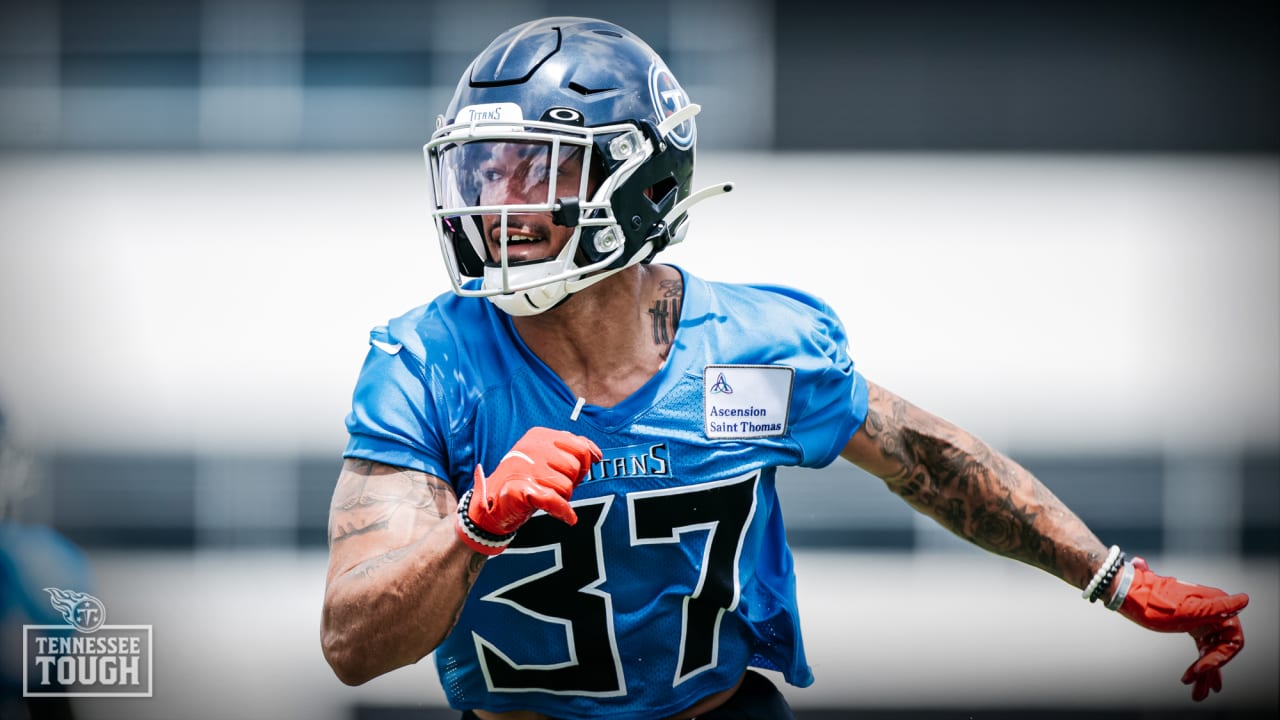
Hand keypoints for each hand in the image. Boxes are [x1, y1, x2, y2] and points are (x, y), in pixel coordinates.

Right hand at [456, 427, 600, 554]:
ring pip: (567, 487)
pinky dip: (563, 511)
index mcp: (540, 436)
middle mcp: (532, 448)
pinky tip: (568, 517)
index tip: (572, 474)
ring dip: (562, 497)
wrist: (493, 502)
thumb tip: (597, 454)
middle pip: (575, 468)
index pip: (581, 447)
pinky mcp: (522, 490)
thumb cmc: (527, 479)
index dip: (582, 466)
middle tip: (553, 487)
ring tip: (543, 495)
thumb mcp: (549, 457)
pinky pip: (554, 500)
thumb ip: (574, 449)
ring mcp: (525, 468)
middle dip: (571, 482)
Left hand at [1116, 557, 1248, 700]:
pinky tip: (1195, 679)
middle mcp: (1212, 611)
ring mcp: (1201, 619)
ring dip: (1204, 674)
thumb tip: (1244, 600)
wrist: (1127, 593)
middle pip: (1220, 649)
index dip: (1220, 659)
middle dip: (1210, 672)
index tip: (1202, 669)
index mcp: (1216, 605)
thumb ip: (1217, 608)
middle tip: (1199, 691)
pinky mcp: (1190, 625)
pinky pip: (1201, 648)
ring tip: (1197, 694)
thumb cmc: (1153, 600)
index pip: (1233, 641)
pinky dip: (1199, 664)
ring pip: (1209, 652)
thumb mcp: (1187, 609)